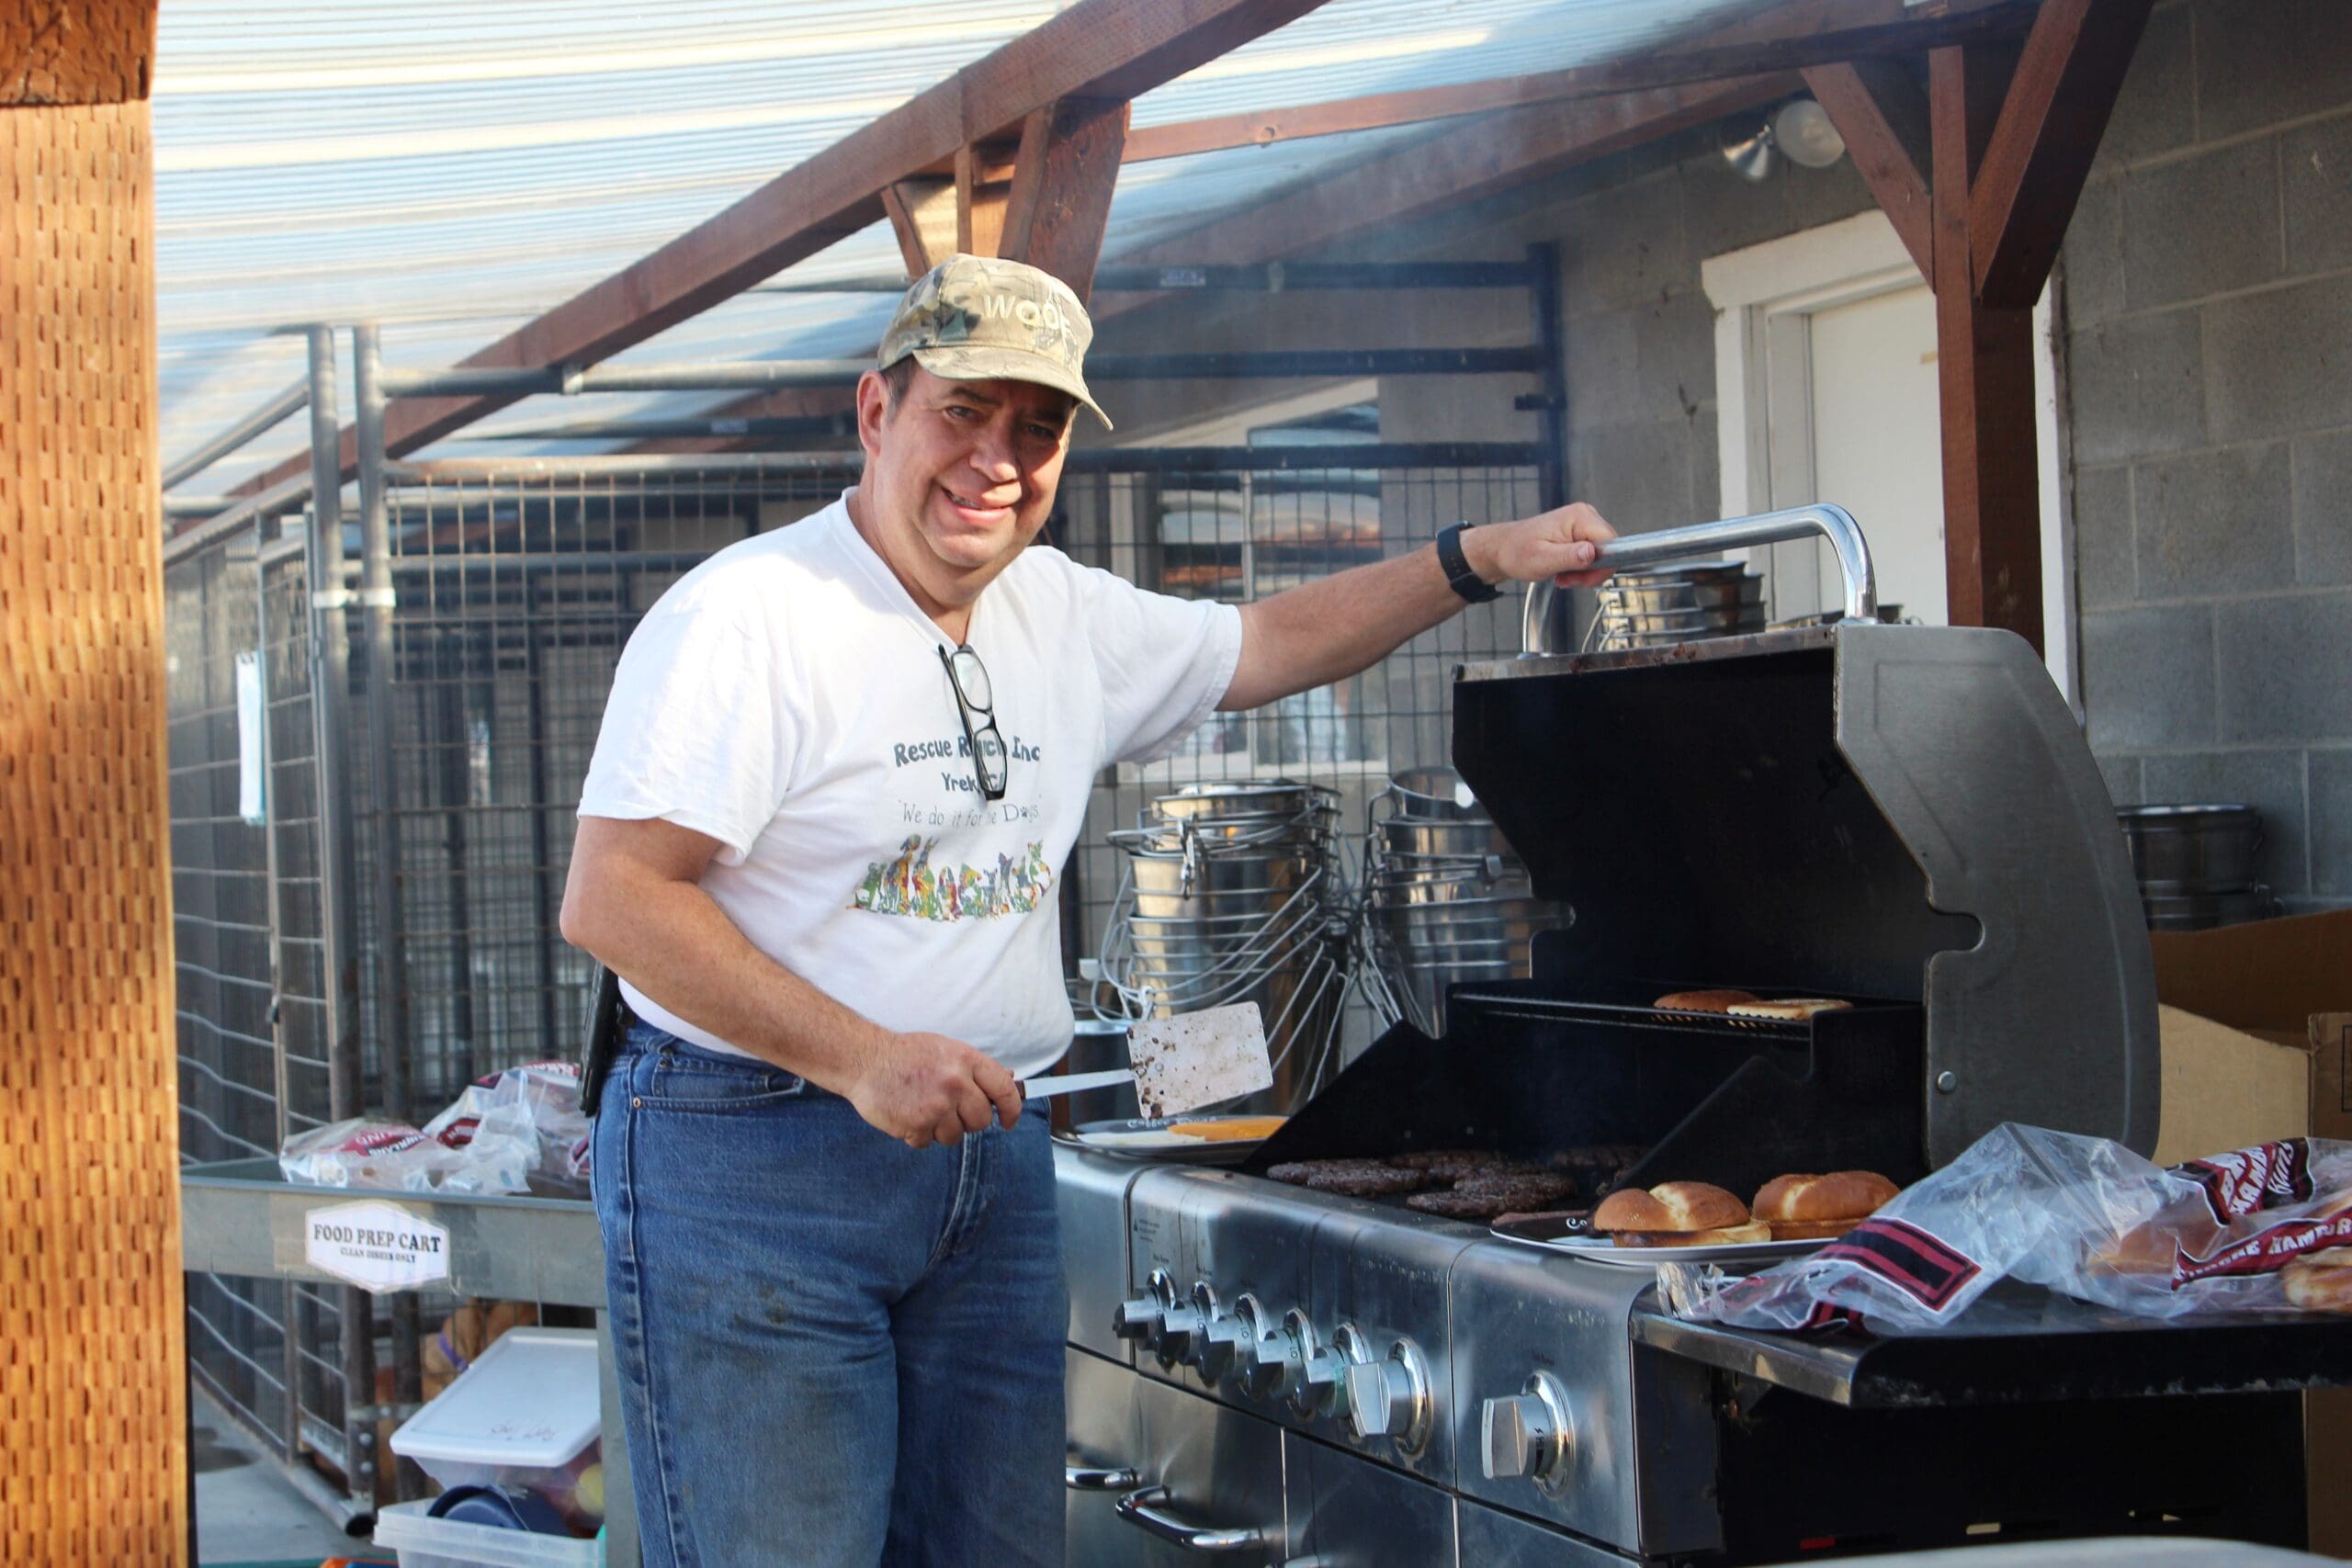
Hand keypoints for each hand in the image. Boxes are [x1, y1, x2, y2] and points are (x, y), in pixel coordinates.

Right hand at [848, 1031, 1023, 1148]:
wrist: (865, 1060)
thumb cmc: (907, 1054)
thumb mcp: (947, 1049)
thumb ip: (976, 1068)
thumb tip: (1010, 1081)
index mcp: (966, 1060)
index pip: (1004, 1090)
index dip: (1012, 1110)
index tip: (1008, 1121)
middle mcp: (955, 1083)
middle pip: (981, 1120)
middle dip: (968, 1120)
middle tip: (949, 1109)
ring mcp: (936, 1106)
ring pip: (955, 1136)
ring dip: (941, 1129)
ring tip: (923, 1108)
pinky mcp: (916, 1125)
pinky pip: (928, 1143)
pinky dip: (918, 1135)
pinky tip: (907, 1115)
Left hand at [1467, 503, 1617, 589]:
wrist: (1503, 549)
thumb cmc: (1516, 552)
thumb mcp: (1542, 559)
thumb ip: (1570, 557)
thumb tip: (1593, 554)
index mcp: (1579, 517)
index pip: (1611, 542)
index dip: (1602, 565)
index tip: (1583, 578)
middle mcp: (1585, 516)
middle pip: (1609, 549)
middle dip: (1591, 571)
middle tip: (1568, 578)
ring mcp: (1583, 524)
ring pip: (1601, 555)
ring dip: (1584, 572)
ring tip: (1562, 574)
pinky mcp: (1581, 533)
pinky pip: (1592, 555)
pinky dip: (1580, 568)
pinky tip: (1564, 570)